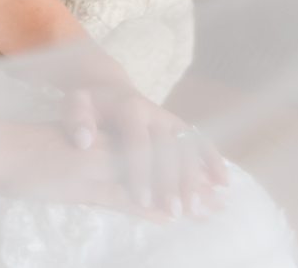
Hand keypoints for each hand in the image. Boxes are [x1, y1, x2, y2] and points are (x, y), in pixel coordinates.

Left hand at [60, 83, 229, 220]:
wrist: (110, 87)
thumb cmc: (90, 104)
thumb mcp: (76, 104)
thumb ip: (76, 120)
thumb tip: (83, 140)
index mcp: (130, 108)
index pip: (138, 144)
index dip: (141, 172)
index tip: (141, 200)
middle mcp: (155, 113)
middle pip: (168, 150)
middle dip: (171, 182)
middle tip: (174, 210)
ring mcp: (169, 120)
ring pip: (187, 150)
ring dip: (194, 179)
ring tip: (196, 207)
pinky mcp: (179, 126)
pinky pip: (199, 142)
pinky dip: (212, 160)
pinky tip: (222, 182)